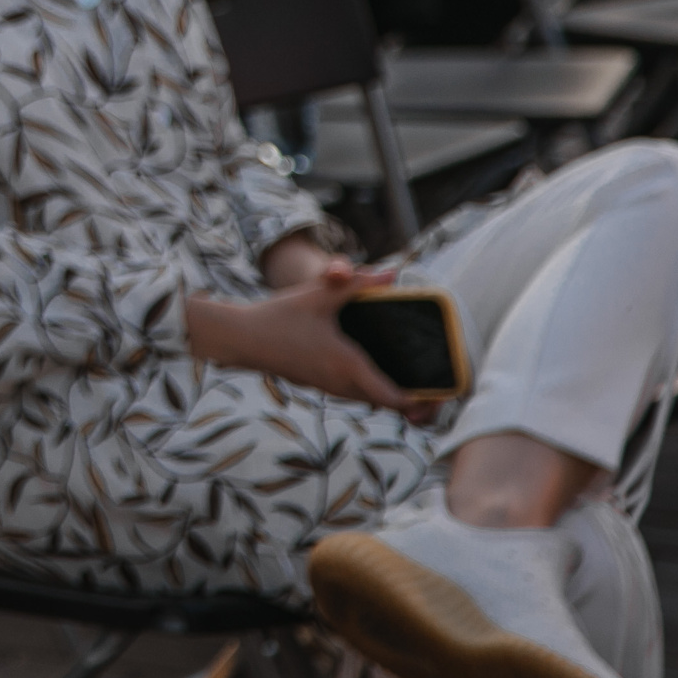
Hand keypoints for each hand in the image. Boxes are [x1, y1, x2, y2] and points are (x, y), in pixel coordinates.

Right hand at [186, 260, 430, 418]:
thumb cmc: (278, 316)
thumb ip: (357, 283)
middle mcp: (339, 383)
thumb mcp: (319, 295)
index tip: (437, 393)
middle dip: (412, 401)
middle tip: (435, 388)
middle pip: (386, 404)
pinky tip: (376, 370)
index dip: (419, 402)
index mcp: (346, 365)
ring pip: (369, 400)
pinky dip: (371, 389)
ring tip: (414, 381)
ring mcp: (327, 387)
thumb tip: (392, 273)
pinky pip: (354, 394)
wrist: (240, 339)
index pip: (392, 398)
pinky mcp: (318, 383)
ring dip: (390, 395)